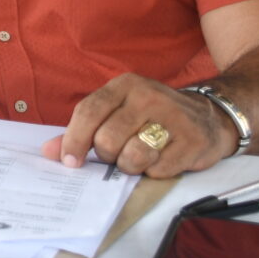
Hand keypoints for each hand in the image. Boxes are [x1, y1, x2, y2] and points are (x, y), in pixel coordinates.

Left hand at [43, 74, 236, 176]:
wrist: (209, 117)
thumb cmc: (151, 117)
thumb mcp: (117, 112)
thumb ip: (82, 130)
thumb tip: (49, 151)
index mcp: (125, 85)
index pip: (89, 111)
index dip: (74, 140)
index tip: (70, 161)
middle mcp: (149, 96)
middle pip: (108, 139)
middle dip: (107, 155)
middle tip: (117, 153)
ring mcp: (174, 117)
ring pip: (132, 156)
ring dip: (130, 166)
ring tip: (139, 156)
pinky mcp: (194, 141)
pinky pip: (158, 169)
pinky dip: (155, 171)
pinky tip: (162, 159)